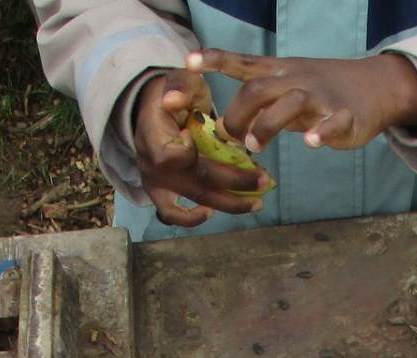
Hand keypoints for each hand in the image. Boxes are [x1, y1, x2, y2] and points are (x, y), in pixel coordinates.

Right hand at [131, 70, 270, 228]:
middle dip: (235, 183)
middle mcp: (151, 164)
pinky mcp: (160, 192)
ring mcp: (155, 182)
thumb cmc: (174, 92)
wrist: (154, 108)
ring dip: (228, 204)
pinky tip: (214, 211)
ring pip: (193, 200)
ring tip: (256, 202)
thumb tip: (173, 100)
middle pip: (197, 182)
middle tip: (265, 181)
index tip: (213, 140)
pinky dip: (192, 218)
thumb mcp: (180, 80)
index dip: (193, 155)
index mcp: (153, 136)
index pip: (172, 157)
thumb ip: (180, 86)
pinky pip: (172, 214)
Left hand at [187, 51, 416, 152]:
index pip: (243, 63)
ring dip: (268, 124)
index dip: (215, 61)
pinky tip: (312, 143)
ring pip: (291, 102)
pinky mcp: (346, 116)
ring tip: (256, 145)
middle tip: (229, 137)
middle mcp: (297, 81)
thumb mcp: (287, 88)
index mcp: (281, 74)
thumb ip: (258, 105)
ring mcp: (322, 98)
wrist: (375, 86)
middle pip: (260, 88)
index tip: (188, 62)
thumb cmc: (323, 90)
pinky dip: (322, 133)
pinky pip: (332, 122)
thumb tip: (221, 127)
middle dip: (238, 113)